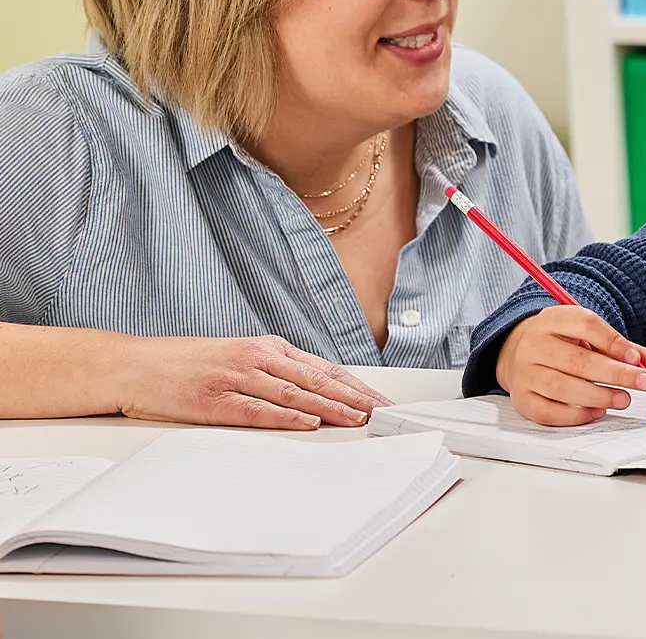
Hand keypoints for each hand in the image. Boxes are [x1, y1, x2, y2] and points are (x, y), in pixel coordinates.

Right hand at [117, 335, 392, 429]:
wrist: (136, 366)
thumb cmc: (190, 364)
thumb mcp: (240, 358)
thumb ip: (276, 372)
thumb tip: (317, 392)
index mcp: (268, 347)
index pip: (323, 368)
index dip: (355, 385)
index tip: (381, 401)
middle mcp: (258, 358)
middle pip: (316, 380)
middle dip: (354, 398)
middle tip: (383, 413)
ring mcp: (237, 378)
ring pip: (295, 394)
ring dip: (330, 408)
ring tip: (358, 419)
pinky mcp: (215, 400)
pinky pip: (258, 410)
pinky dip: (287, 417)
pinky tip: (309, 423)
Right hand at [496, 305, 645, 426]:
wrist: (519, 351)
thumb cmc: (564, 343)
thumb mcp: (592, 336)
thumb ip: (626, 350)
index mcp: (553, 319)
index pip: (585, 325)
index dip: (614, 343)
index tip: (638, 359)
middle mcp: (534, 344)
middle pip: (577, 360)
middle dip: (615, 374)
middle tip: (644, 383)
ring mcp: (524, 373)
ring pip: (563, 388)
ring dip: (599, 396)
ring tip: (624, 399)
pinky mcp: (522, 399)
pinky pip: (548, 412)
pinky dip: (576, 415)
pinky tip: (598, 412)